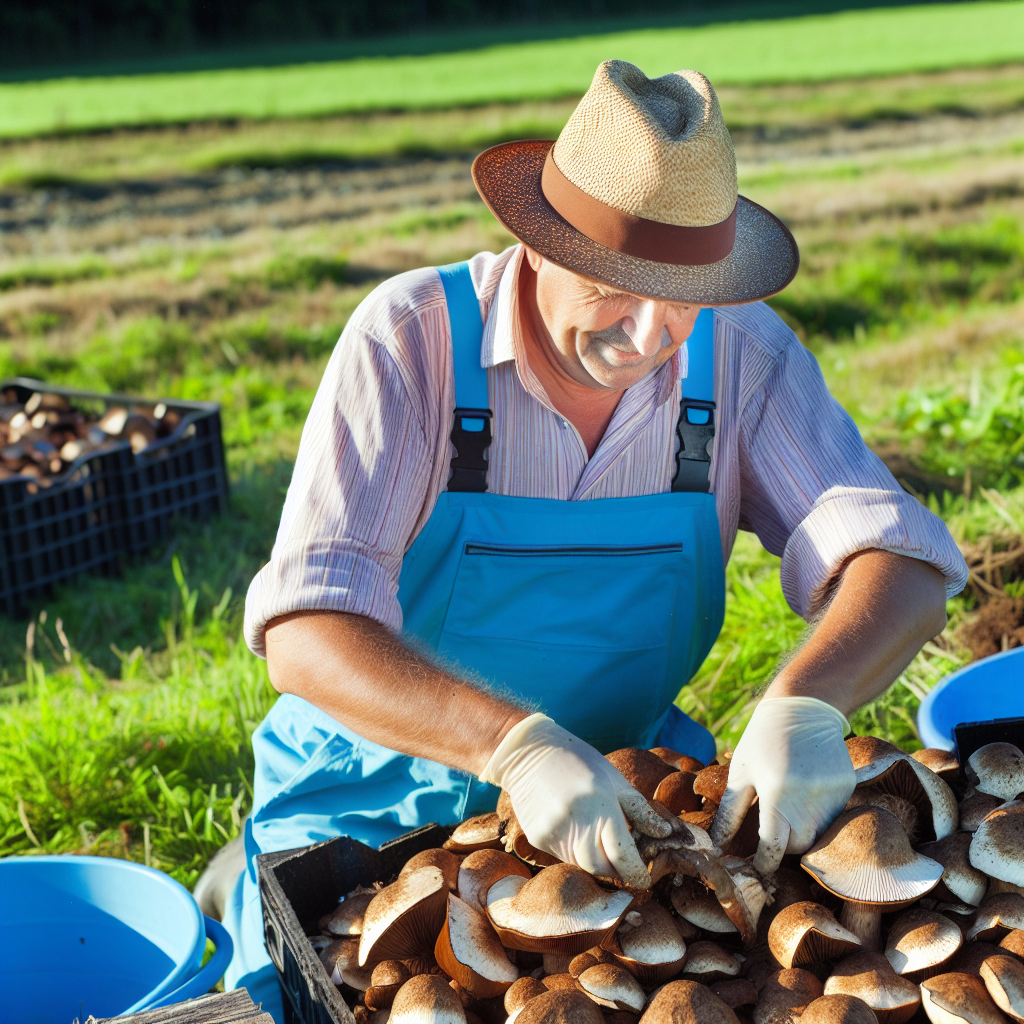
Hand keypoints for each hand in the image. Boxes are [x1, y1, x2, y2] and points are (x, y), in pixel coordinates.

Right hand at [479, 713, 671, 886]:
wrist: (528, 751)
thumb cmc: (579, 761)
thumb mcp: (614, 778)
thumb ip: (638, 809)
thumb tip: (663, 834)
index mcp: (599, 803)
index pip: (622, 854)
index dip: (636, 871)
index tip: (644, 879)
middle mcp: (575, 820)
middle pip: (601, 867)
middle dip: (615, 870)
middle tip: (623, 862)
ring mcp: (553, 831)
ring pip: (582, 864)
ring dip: (596, 860)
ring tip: (599, 839)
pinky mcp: (537, 837)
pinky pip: (563, 856)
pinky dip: (576, 850)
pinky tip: (575, 828)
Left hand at [710, 696, 854, 874]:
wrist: (803, 707)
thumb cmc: (762, 739)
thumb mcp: (741, 771)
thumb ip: (731, 811)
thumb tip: (718, 845)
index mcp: (777, 794)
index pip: (773, 847)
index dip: (764, 863)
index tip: (757, 867)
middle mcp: (809, 798)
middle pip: (799, 847)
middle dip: (784, 848)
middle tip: (771, 836)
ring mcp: (832, 794)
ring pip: (819, 835)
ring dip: (803, 833)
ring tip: (788, 812)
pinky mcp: (847, 788)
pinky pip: (834, 817)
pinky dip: (819, 816)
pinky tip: (806, 795)